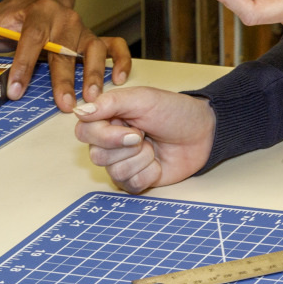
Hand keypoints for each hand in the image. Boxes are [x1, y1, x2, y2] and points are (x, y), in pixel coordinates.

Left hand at [0, 0, 130, 111]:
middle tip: (64, 104)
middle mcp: (64, 20)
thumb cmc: (15, 13)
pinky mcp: (95, 36)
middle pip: (65, 50)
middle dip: (64, 79)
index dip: (23, 66)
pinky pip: (115, 46)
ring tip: (91, 97)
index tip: (15, 90)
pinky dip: (121, 61)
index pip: (30, 41)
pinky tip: (120, 78)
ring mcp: (82, 29)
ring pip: (94, 50)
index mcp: (37, 14)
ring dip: (94, 74)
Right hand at [72, 86, 215, 192]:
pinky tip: (158, 163)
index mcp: (108, 119)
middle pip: (97, 156)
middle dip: (127, 147)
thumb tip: (79, 111)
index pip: (84, 132)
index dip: (105, 135)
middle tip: (145, 136)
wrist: (203, 132)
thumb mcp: (143, 98)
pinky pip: (130, 184)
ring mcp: (123, 163)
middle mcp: (110, 143)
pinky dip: (149, 173)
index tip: (133, 129)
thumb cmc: (174, 112)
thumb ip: (110, 103)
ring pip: (114, 172)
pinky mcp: (136, 180)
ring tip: (154, 147)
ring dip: (141, 159)